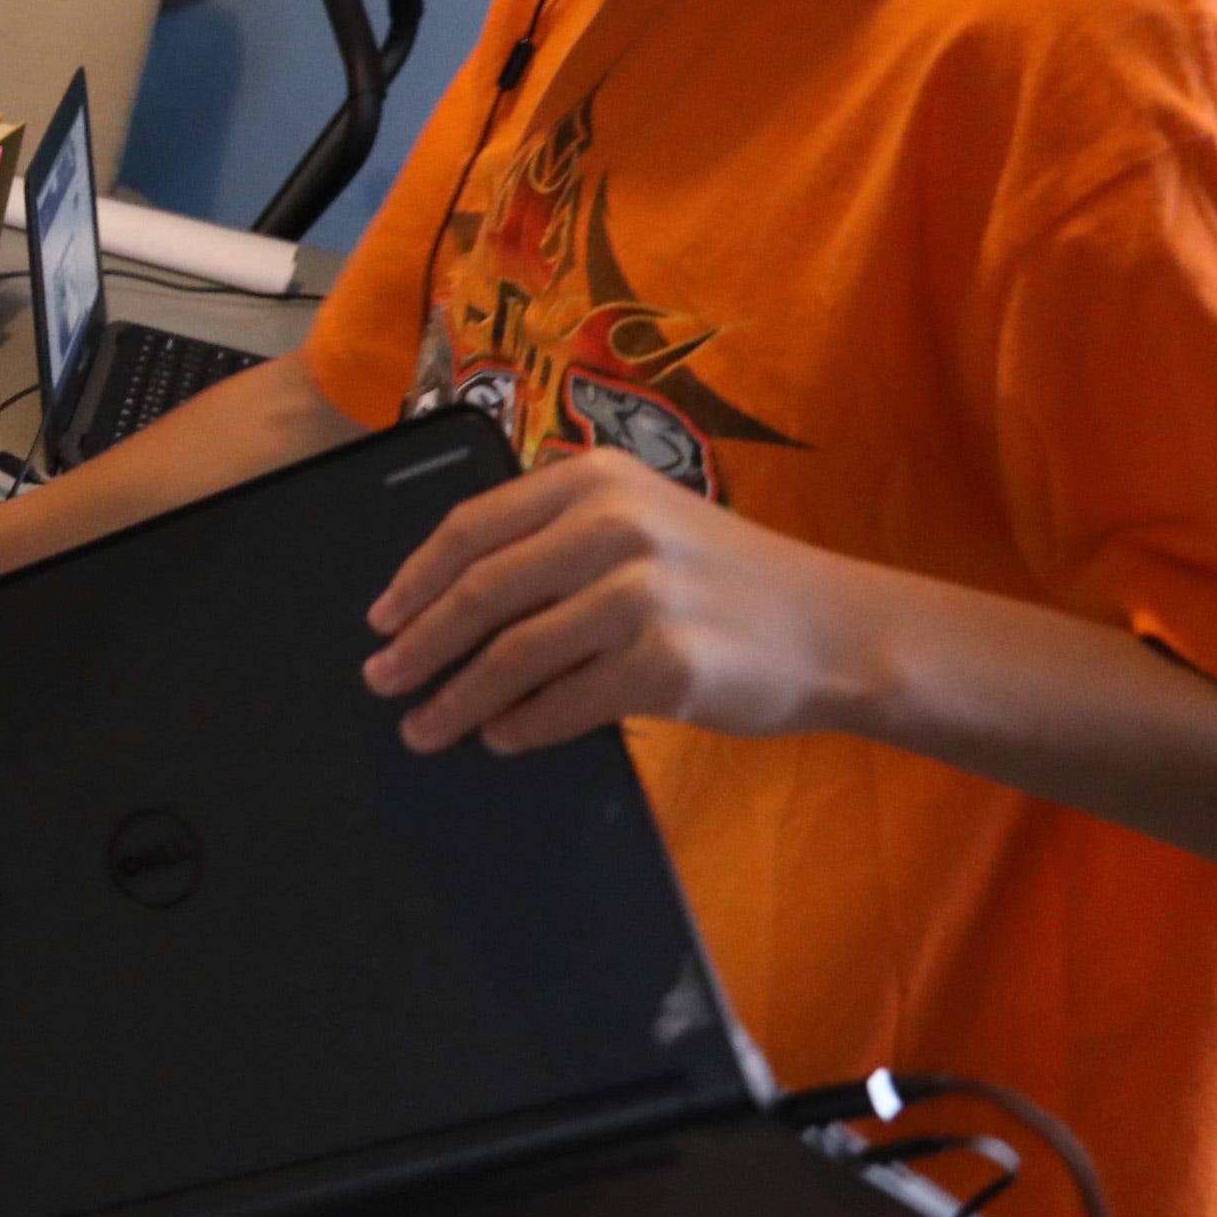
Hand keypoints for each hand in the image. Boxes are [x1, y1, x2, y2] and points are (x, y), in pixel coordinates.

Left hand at [362, 449, 873, 754]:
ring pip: (512, 655)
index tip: (379, 618)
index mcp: (593, 480)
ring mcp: (639, 595)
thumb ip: (556, 537)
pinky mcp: (663, 664)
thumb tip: (445, 598)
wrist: (836, 629)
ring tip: (424, 727)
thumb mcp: (643, 519)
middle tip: (381, 680)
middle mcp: (611, 527)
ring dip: (456, 699)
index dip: (413, 578)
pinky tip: (500, 736)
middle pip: (479, 593)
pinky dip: (521, 726)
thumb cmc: (727, 578)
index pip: (471, 528)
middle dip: (419, 644)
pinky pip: (563, 704)